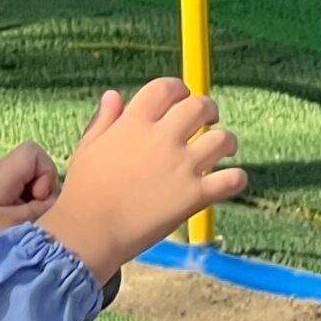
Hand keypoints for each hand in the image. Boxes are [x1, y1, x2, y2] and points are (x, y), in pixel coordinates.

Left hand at [0, 141, 60, 234]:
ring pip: (19, 186)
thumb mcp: (14, 227)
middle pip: (29, 170)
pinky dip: (12, 212)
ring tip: (16, 231)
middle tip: (29, 222)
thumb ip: (41, 210)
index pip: (34, 152)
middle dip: (38, 195)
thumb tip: (55, 203)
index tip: (37, 202)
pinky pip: (5, 197)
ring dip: (26, 207)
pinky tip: (4, 233)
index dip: (45, 175)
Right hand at [38, 79, 244, 281]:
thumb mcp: (88, 148)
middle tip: (209, 118)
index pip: (166, 88)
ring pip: (222, 139)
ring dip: (227, 141)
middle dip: (208, 108)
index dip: (178, 89)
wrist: (90, 232)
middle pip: (199, 106)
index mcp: (134, 123)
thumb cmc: (84, 192)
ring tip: (224, 148)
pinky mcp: (194, 196)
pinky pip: (231, 179)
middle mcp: (161, 139)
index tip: (180, 98)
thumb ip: (104, 120)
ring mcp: (181, 167)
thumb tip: (114, 95)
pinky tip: (231, 179)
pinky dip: (236, 178)